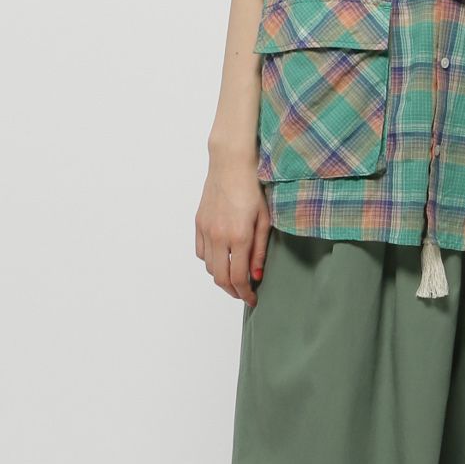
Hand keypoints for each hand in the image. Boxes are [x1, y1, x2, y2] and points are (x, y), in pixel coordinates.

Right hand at [196, 152, 271, 305]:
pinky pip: (201, 252)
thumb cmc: (252, 188)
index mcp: (239, 236)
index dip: (246, 293)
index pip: (239, 277)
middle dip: (233, 291)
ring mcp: (206, 230)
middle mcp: (219, 236)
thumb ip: (260, 251)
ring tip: (235, 277)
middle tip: (244, 294)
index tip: (253, 299)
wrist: (230, 164)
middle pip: (221, 278)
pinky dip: (210, 262)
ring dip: (221, 277)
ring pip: (209, 267)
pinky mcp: (198, 223)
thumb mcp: (265, 220)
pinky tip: (222, 259)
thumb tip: (256, 276)